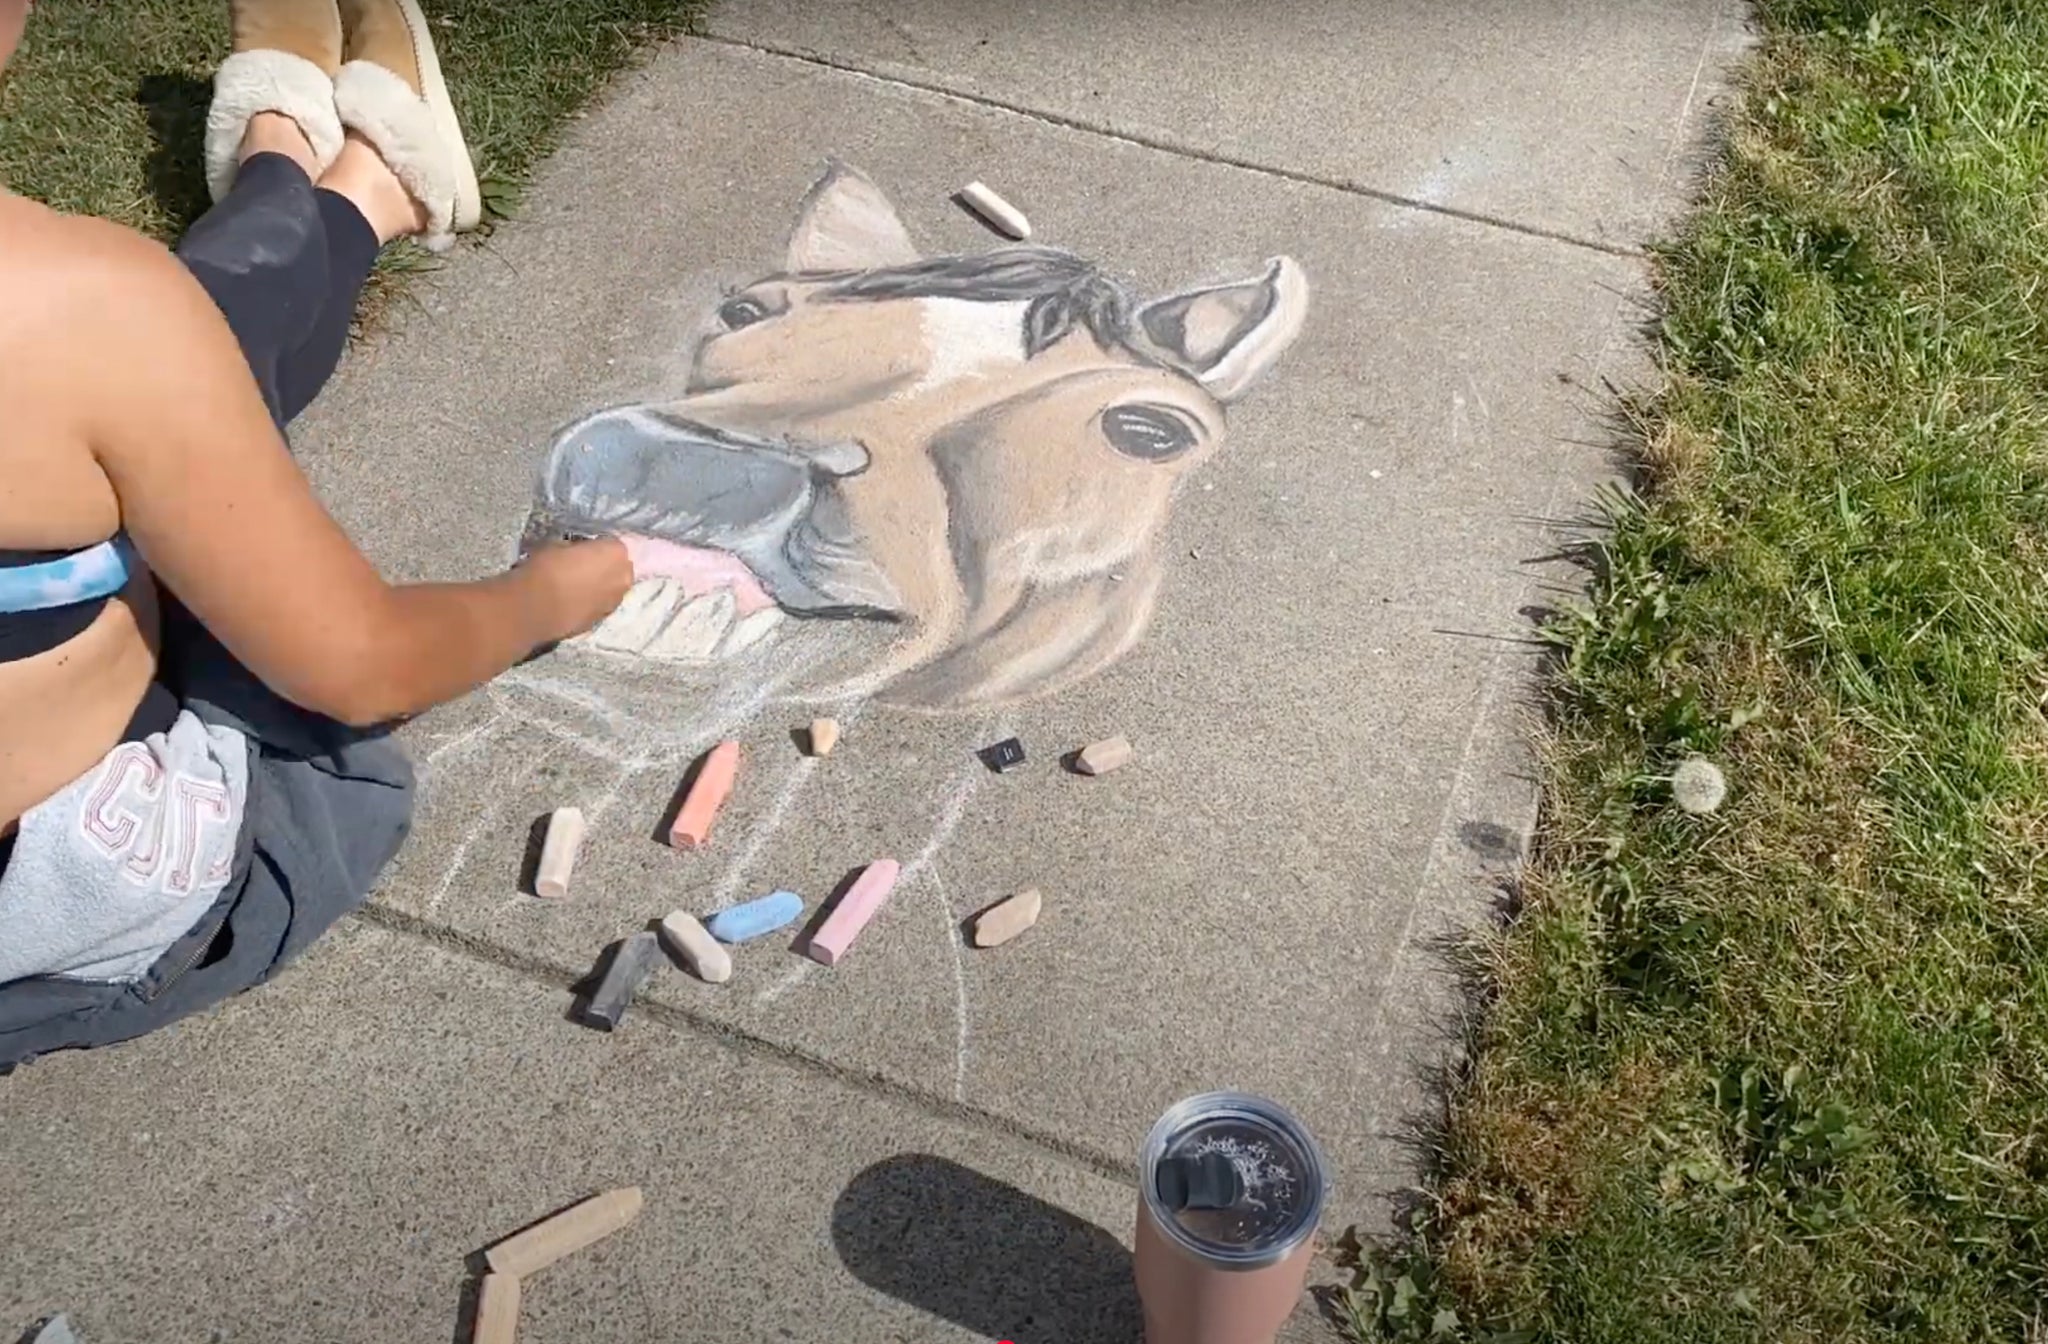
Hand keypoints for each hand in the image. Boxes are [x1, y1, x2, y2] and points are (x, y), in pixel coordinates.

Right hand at [518, 536, 633, 642]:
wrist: (536, 607)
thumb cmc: (547, 567)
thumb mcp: (559, 544)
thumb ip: (578, 549)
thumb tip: (577, 555)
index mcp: (617, 552)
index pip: (613, 544)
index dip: (597, 547)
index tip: (583, 550)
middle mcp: (624, 577)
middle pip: (619, 568)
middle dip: (605, 567)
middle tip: (581, 568)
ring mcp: (616, 601)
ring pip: (612, 589)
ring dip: (600, 586)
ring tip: (576, 587)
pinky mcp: (603, 619)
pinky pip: (601, 605)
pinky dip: (592, 603)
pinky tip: (574, 603)